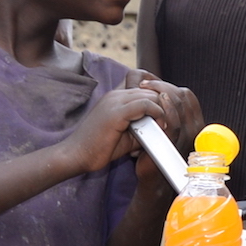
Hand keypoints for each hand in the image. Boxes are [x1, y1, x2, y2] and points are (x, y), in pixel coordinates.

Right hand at [65, 80, 179, 176]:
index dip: (159, 102)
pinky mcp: (116, 112)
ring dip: (163, 109)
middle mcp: (115, 95)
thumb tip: (164, 128)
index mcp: (115, 98)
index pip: (145, 89)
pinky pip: (145, 105)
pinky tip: (160, 126)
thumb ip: (143, 128)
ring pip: (151, 95)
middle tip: (170, 122)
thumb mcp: (127, 136)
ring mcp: (115, 101)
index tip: (166, 117)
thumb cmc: (98, 148)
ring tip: (165, 126)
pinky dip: (157, 114)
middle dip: (164, 105)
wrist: (76, 156)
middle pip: (151, 90)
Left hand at [129, 75, 202, 191]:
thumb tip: (143, 79)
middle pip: (183, 96)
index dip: (169, 86)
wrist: (152, 175)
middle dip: (163, 85)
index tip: (150, 83)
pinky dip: (164, 108)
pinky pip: (174, 121)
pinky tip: (153, 101)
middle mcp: (195, 127)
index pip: (186, 95)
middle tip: (144, 83)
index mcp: (194, 121)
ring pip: (180, 104)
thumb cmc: (152, 149)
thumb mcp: (158, 122)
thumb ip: (157, 103)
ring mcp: (187, 135)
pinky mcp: (177, 143)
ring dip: (161, 92)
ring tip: (144, 89)